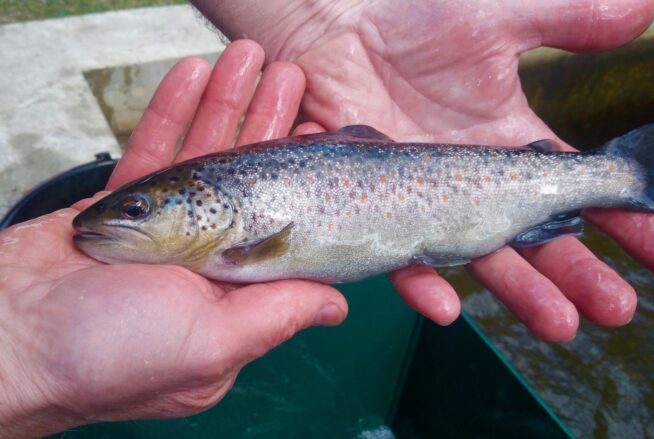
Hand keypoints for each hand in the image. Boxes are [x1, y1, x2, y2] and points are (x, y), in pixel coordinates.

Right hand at [0, 41, 346, 437]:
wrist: (9, 340)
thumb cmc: (109, 357)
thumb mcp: (211, 345)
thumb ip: (277, 317)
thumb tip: (336, 307)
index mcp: (232, 290)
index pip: (280, 225)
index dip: (299, 177)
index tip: (316, 133)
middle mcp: (203, 256)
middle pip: (245, 178)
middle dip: (267, 124)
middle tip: (290, 78)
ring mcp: (162, 225)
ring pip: (201, 154)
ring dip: (225, 104)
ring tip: (248, 60)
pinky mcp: (120, 203)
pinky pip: (153, 149)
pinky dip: (173, 111)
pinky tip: (194, 75)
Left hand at [192, 0, 653, 339]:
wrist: (331, 26)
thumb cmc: (410, 19)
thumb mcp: (497, 18)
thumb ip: (566, 21)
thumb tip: (647, 12)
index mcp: (509, 145)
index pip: (580, 191)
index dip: (629, 224)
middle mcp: (475, 183)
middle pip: (538, 239)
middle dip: (581, 274)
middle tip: (618, 310)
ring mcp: (426, 201)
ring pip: (480, 259)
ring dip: (520, 293)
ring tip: (560, 325)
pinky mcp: (374, 208)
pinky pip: (399, 253)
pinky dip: (421, 281)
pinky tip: (445, 308)